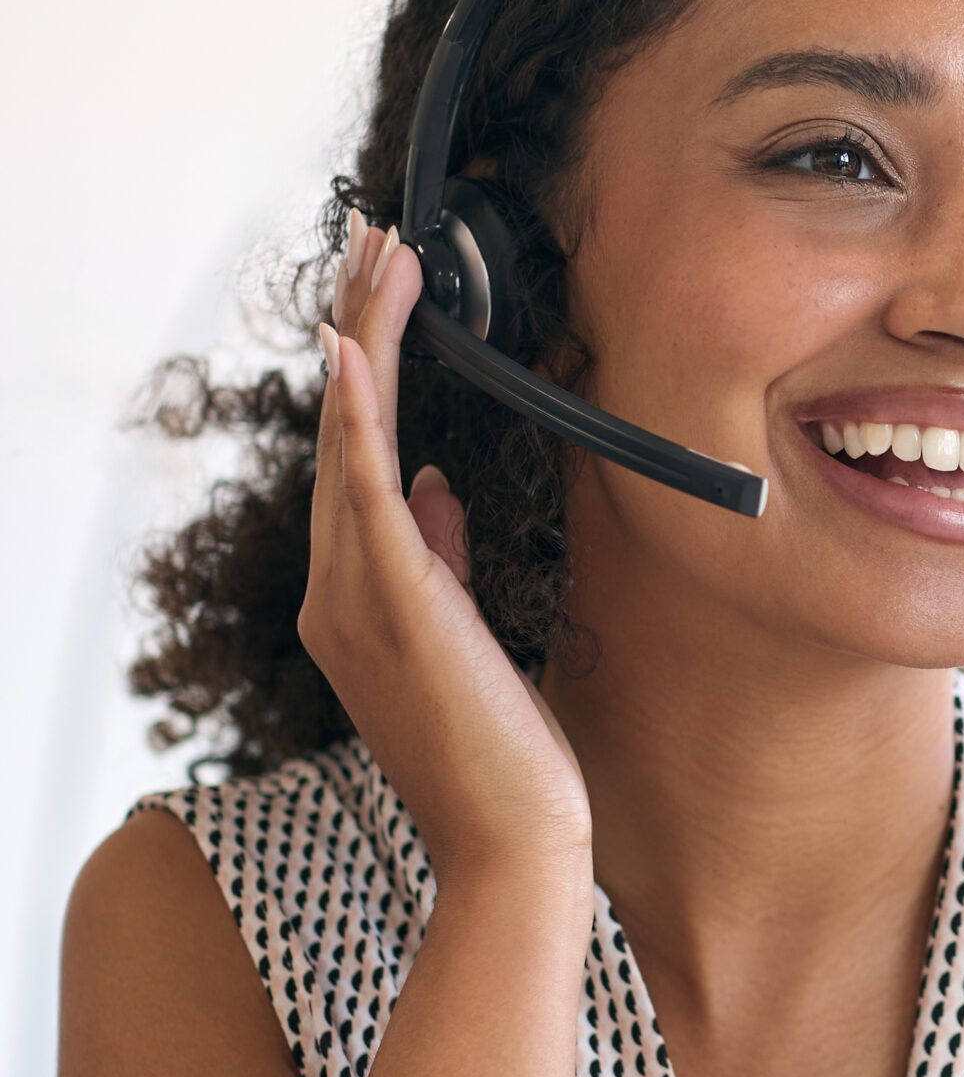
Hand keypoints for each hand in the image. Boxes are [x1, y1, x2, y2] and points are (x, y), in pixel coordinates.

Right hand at [299, 214, 593, 899]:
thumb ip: (441, 559)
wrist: (513, 839)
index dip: (367, 369)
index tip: (383, 291)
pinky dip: (357, 416)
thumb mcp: (472, 637)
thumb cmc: (502, 751)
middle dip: (360, 326)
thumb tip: (435, 487)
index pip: (357, 458)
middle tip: (374, 236)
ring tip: (378, 256)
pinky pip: (365, 490)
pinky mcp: (393, 605)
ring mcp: (355, 598)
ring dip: (364, 339)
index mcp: (357, 596)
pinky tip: (355, 350)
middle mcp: (338, 590)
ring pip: (351, 440)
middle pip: (344, 430)